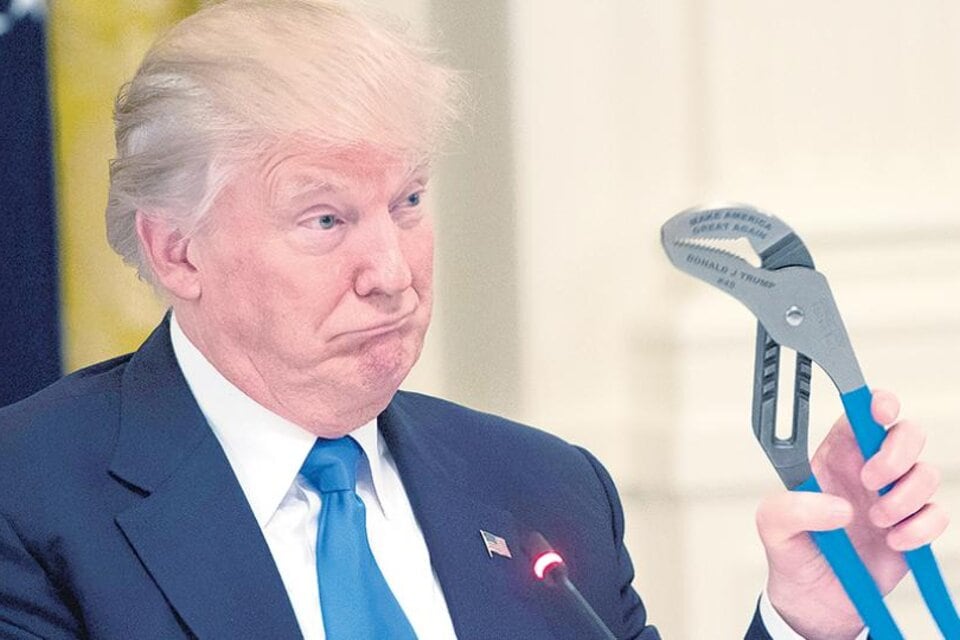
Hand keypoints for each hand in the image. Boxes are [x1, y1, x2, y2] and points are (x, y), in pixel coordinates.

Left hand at [755, 391, 949, 639]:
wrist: (815, 601)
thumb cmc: (794, 553)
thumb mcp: (773, 527)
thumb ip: (792, 509)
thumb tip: (837, 507)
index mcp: (833, 456)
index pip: (860, 414)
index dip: (876, 403)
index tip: (880, 412)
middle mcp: (867, 470)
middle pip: (905, 433)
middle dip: (896, 453)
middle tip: (870, 481)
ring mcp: (893, 497)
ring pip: (926, 473)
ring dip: (904, 498)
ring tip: (875, 522)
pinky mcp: (912, 527)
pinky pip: (937, 514)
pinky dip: (920, 529)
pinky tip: (893, 542)